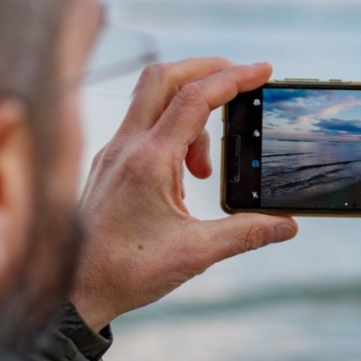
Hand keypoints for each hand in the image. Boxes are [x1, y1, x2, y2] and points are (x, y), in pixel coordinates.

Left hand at [71, 58, 297, 329]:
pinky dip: (172, 133)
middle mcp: (127, 147)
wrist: (73, 292)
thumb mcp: (195, 254)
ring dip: (191, 114)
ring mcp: (113, 153)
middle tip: (241, 81)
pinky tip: (183, 176)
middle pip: (165, 77)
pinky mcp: (109, 164)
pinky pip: (144, 127)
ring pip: (152, 101)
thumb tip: (287, 225)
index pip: (195, 98)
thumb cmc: (126, 272)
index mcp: (149, 161)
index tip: (263, 71)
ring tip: (206, 168)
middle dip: (207, 69)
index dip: (234, 78)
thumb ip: (246, 233)